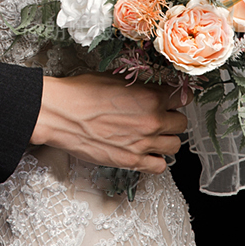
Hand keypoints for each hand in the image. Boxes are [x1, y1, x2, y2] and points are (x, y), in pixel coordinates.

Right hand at [31, 73, 190, 174]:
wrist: (61, 114)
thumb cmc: (81, 93)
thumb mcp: (114, 79)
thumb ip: (139, 86)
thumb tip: (150, 88)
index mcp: (151, 97)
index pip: (183, 98)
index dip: (177, 98)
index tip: (172, 100)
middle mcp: (153, 121)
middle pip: (181, 123)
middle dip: (172, 119)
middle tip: (160, 117)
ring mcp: (144, 143)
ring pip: (175, 145)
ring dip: (166, 140)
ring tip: (153, 136)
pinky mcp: (132, 161)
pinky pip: (160, 166)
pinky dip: (156, 160)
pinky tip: (145, 152)